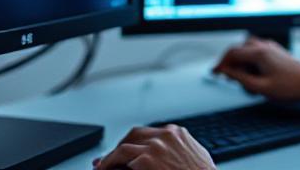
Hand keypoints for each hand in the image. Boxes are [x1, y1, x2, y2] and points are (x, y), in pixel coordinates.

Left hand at [95, 125, 214, 169]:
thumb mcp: (197, 157)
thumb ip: (182, 150)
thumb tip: (173, 157)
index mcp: (177, 133)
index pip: (150, 133)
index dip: (135, 143)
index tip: (127, 151)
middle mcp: (165, 135)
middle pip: (135, 134)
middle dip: (122, 146)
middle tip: (110, 158)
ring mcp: (155, 146)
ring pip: (124, 146)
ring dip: (111, 156)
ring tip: (102, 166)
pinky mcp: (147, 158)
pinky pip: (120, 158)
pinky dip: (109, 164)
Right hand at [212, 36, 299, 100]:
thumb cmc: (291, 87)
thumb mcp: (262, 88)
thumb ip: (241, 79)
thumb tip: (225, 71)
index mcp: (259, 53)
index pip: (232, 53)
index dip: (221, 64)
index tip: (214, 74)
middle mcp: (264, 46)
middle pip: (239, 50)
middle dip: (232, 64)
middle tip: (230, 80)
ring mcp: (271, 48)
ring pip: (247, 50)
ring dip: (242, 63)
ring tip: (245, 81)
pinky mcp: (276, 52)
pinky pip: (257, 53)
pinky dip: (251, 63)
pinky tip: (256, 76)